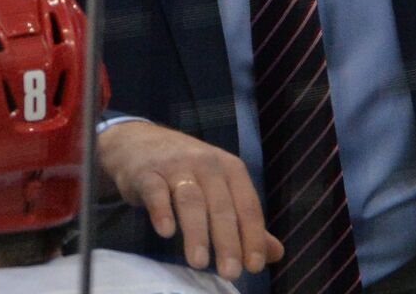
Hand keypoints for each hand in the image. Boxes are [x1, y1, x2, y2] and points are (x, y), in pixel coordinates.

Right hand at [98, 121, 283, 278]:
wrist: (139, 142)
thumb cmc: (187, 171)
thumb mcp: (220, 188)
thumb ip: (245, 222)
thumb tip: (276, 254)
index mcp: (231, 169)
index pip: (248, 205)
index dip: (253, 236)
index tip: (254, 267)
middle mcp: (208, 165)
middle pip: (221, 206)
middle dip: (228, 241)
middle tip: (231, 273)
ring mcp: (176, 167)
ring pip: (191, 200)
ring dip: (197, 232)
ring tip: (200, 262)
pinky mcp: (147, 173)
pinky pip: (156, 192)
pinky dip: (162, 211)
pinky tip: (166, 232)